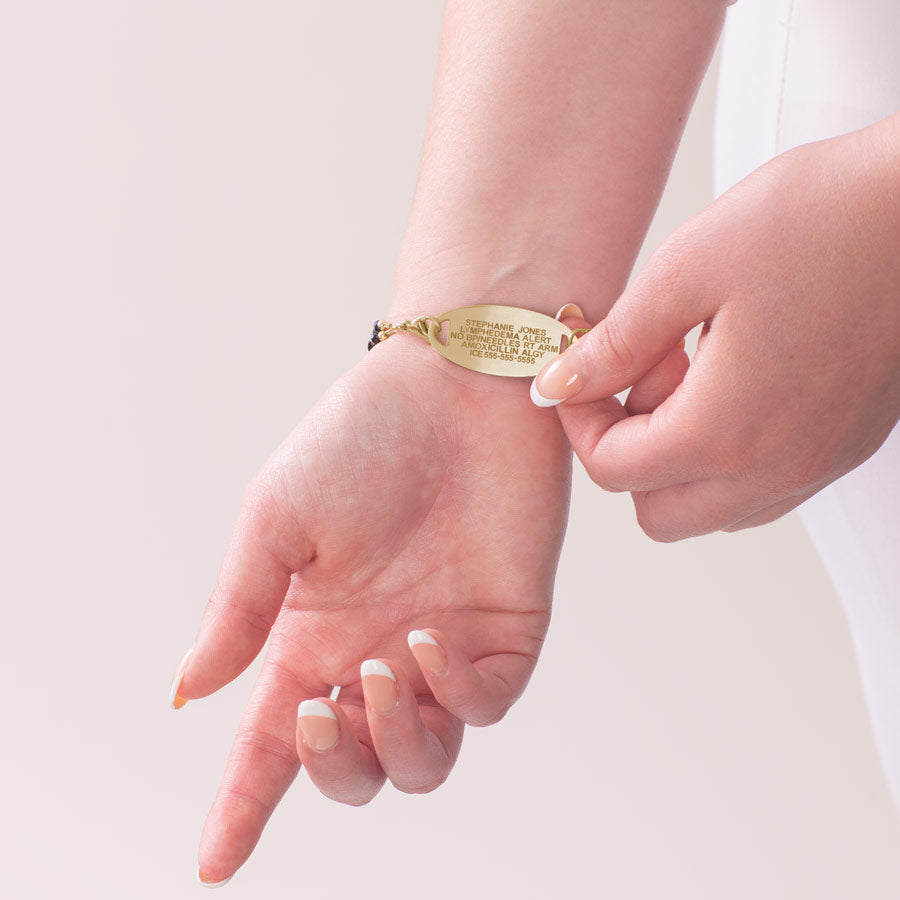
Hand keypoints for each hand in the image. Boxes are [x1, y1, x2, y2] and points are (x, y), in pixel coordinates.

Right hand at [171, 335, 571, 883]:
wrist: (460, 385)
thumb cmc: (361, 439)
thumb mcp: (279, 518)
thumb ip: (241, 607)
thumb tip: (191, 689)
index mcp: (313, 632)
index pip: (271, 743)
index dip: (241, 806)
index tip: (213, 864)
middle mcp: (375, 651)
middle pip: (354, 767)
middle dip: (330, 766)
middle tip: (317, 710)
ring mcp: (443, 647)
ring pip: (422, 757)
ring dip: (391, 740)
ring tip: (377, 669)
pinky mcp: (507, 631)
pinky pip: (484, 704)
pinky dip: (452, 694)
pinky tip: (429, 641)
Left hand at [532, 114, 899, 540]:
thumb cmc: (825, 220)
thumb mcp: (687, 270)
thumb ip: (613, 345)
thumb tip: (557, 385)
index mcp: (726, 432)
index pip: (611, 471)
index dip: (578, 422)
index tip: (580, 371)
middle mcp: (776, 469)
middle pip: (655, 512)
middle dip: (625, 450)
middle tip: (641, 371)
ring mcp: (815, 465)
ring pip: (708, 507)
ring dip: (675, 454)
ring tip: (693, 365)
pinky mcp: (841, 447)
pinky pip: (758, 487)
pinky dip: (724, 452)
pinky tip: (733, 375)